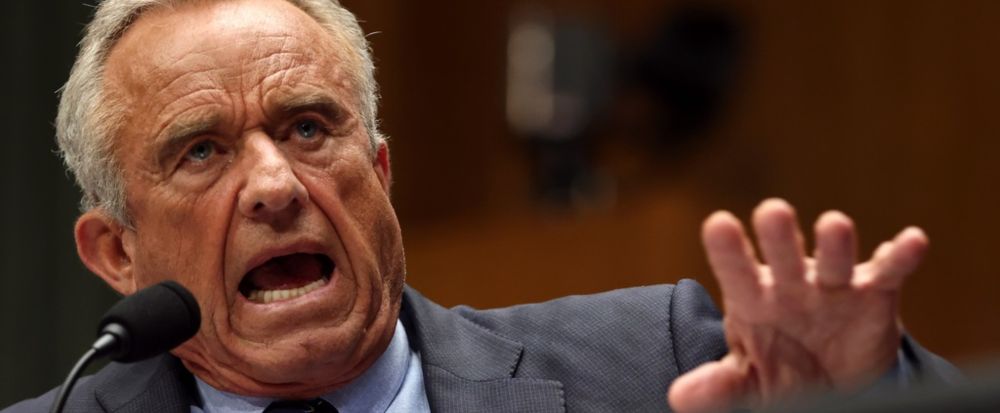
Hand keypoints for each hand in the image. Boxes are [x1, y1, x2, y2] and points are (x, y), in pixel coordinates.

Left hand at [667, 198, 927, 412]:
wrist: (828, 381)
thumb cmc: (777, 367)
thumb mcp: (746, 382)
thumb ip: (719, 386)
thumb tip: (681, 397)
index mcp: (752, 298)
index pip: (735, 270)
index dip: (727, 249)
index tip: (718, 224)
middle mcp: (790, 283)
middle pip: (782, 253)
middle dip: (779, 234)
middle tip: (772, 211)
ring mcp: (832, 284)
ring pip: (833, 258)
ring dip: (835, 244)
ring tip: (834, 226)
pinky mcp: (873, 293)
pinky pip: (888, 272)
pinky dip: (900, 256)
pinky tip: (911, 241)